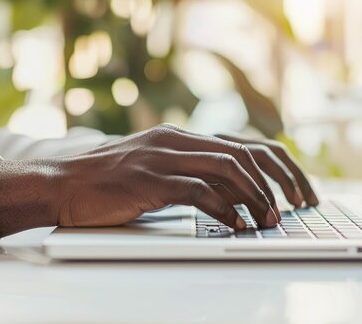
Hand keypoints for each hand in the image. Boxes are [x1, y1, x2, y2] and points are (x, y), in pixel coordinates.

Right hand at [0, 124, 316, 238]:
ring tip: (269, 219)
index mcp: (182, 136)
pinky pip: (197, 191)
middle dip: (281, 178)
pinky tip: (236, 225)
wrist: (61, 184)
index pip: (245, 143)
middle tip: (300, 204)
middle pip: (246, 151)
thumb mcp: (155, 170)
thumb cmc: (108, 183)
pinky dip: (223, 208)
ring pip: (227, 168)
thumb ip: (190, 173)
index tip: (300, 189)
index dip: (280, 165)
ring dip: (256, 195)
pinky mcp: (148, 180)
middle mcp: (177, 140)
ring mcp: (162, 157)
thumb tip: (234, 196)